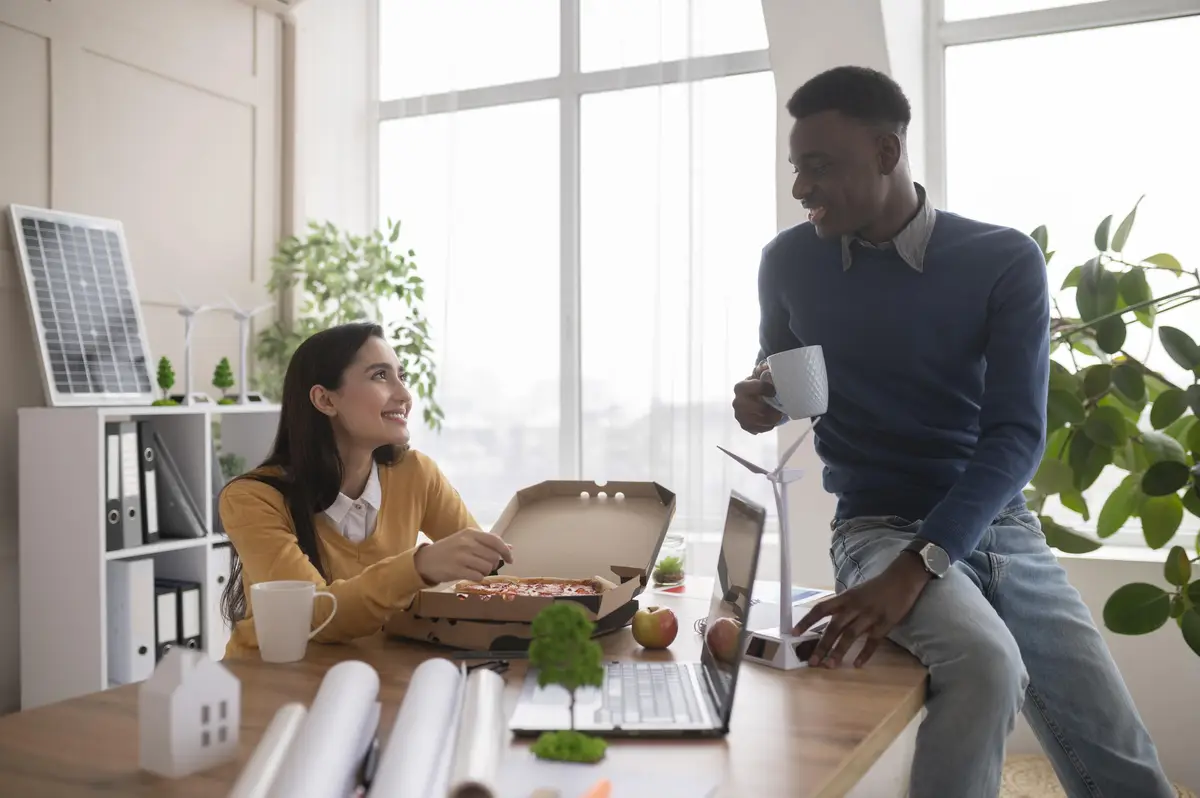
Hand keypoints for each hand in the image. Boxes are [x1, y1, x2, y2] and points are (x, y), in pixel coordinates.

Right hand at [414, 528, 512, 584]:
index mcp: (471, 533)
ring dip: (485, 571)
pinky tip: (471, 575)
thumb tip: (510, 548)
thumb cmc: (449, 550)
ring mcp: (461, 556)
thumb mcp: (467, 540)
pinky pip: (478, 576)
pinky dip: (478, 578)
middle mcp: (467, 542)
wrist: (426, 560)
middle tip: (486, 566)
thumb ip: (487, 543)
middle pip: (494, 556)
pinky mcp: (457, 570)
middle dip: (494, 564)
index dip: (506, 551)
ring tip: (475, 569)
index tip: (511, 560)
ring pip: (487, 567)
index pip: (496, 541)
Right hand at [732, 364, 782, 433]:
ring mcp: (739, 415)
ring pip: (756, 421)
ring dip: (769, 420)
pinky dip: (766, 427)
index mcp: (740, 387)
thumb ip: (765, 371)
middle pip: (755, 409)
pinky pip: (757, 429)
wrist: (755, 396)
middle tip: (780, 411)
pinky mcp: (744, 425)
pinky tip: (771, 421)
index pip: (752, 388)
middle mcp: (737, 402)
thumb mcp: (763, 375)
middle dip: (769, 411)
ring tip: (777, 416)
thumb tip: (766, 369)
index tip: (774, 391)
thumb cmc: (760, 384)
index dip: (765, 389)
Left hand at [793, 553, 930, 667]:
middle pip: (834, 627)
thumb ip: (842, 606)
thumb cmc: (876, 587)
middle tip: (812, 661)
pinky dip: (865, 653)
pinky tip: (857, 664)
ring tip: (830, 666)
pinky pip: (873, 641)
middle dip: (822, 645)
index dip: (806, 621)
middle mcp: (855, 606)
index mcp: (845, 598)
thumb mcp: (855, 592)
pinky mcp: (886, 623)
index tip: (794, 633)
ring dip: (839, 651)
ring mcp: (870, 615)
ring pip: (851, 635)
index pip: (821, 609)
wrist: (902, 579)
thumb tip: (824, 621)